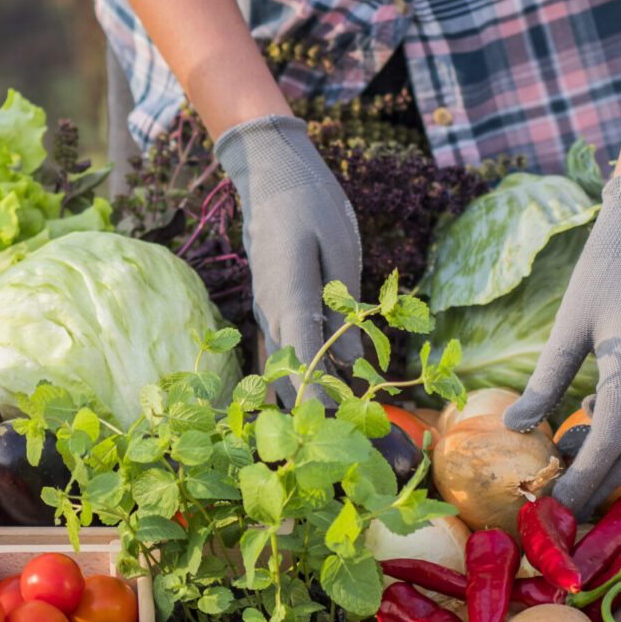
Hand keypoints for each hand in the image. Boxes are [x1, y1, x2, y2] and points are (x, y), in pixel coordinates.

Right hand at [215, 115, 361, 405]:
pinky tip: (325, 400)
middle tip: (355, 445)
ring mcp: (265, 313)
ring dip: (309, 400)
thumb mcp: (340, 248)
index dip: (318, 398)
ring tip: (344, 432)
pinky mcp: (270, 311)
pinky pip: (283, 354)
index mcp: (289, 296)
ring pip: (283, 370)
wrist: (271, 176)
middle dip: (318, 412)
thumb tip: (354, 362)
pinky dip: (302, 379)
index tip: (335, 430)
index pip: (302, 358)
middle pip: (290, 376)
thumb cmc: (311, 204)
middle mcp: (270, 313)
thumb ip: (344, 306)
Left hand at [503, 174, 620, 516]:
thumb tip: (515, 426)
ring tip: (572, 451)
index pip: (610, 445)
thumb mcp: (566, 329)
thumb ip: (546, 382)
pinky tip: (604, 416)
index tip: (559, 505)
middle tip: (565, 501)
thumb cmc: (603, 273)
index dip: (584, 480)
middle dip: (599, 480)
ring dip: (617, 453)